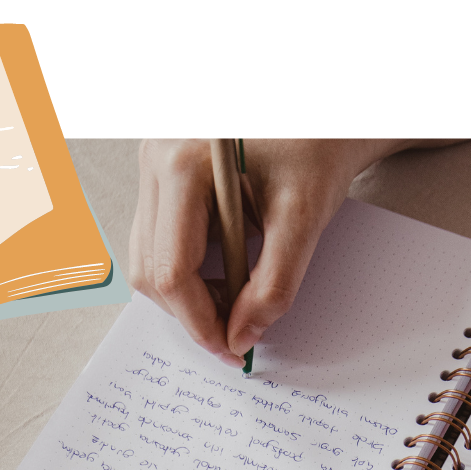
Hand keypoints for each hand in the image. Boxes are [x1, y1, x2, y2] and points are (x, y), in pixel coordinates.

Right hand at [130, 138, 465, 365]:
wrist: (322, 122)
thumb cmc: (317, 151)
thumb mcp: (304, 218)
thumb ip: (275, 283)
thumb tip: (243, 335)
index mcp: (182, 166)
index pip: (172, 268)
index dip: (200, 319)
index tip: (230, 347)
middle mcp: (155, 163)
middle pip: (150, 267)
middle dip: (192, 310)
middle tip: (237, 332)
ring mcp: (153, 168)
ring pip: (148, 256)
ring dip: (189, 290)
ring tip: (238, 299)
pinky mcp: (163, 176)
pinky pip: (160, 237)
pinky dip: (190, 266)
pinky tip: (228, 269)